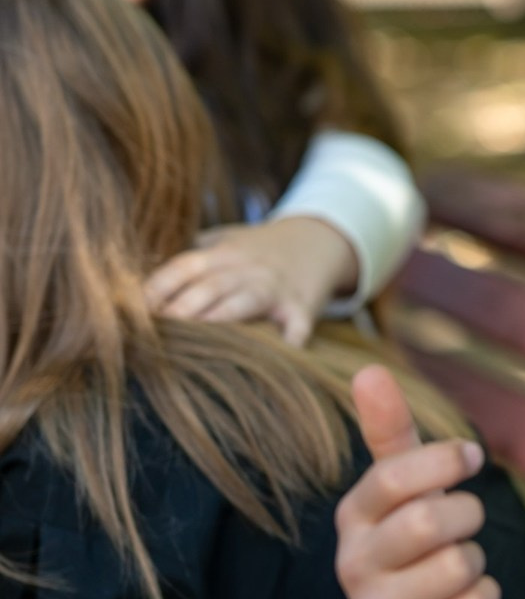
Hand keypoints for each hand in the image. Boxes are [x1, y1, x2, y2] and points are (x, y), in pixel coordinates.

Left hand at [144, 217, 357, 345]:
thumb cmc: (261, 248)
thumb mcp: (227, 238)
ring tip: (196, 345)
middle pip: (208, 286)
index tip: (131, 312)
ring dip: (220, 321)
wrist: (320, 240)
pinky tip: (273, 360)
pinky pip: (295, 327)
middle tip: (154, 336)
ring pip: (243, 303)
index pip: (182, 267)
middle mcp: (246, 268)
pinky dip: (287, 344)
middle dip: (181, 310)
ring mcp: (275, 288)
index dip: (157, 288)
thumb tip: (136, 275)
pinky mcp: (303, 307)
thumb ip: (190, 254)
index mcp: (222, 252)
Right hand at [335, 365, 499, 598]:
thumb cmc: (408, 544)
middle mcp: (353, 564)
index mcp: (352, 515)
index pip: (394, 475)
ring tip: (455, 569)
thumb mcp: (398, 490)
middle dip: (468, 514)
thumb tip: (368, 368)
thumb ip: (389, 431)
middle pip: (432, 520)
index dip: (445, 460)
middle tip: (464, 523)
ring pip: (461, 565)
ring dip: (476, 561)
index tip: (471, 458)